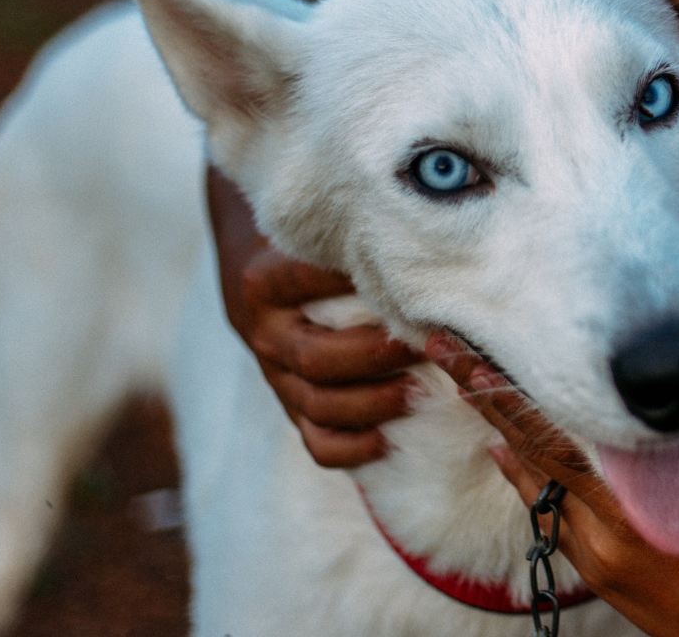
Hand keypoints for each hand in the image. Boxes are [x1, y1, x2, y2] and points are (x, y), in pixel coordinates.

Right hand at [209, 167, 422, 466]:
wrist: (254, 266)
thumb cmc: (306, 243)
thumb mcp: (312, 231)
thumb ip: (349, 237)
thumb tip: (424, 238)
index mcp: (263, 284)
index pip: (304, 285)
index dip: (353, 285)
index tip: (405, 282)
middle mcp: (263, 332)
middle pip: (316, 358)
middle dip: (376, 357)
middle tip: (425, 346)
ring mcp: (274, 373)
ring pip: (316, 404)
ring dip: (372, 404)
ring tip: (418, 392)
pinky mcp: (289, 403)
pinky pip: (313, 441)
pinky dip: (350, 448)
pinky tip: (386, 440)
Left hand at [428, 334, 678, 636]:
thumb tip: (651, 382)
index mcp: (643, 487)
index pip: (558, 421)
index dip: (509, 381)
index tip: (471, 341)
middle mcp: (609, 521)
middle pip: (531, 444)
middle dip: (485, 394)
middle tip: (441, 347)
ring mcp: (597, 553)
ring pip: (536, 479)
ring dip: (503, 430)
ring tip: (463, 384)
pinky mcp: (597, 575)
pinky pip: (550, 515)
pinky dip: (529, 476)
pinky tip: (507, 448)